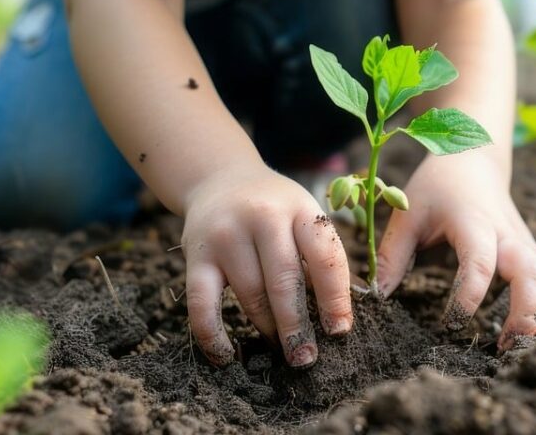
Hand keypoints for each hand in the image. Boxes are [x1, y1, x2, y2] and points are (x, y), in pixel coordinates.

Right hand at [181, 163, 351, 366]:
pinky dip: (212, 334)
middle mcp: (263, 217)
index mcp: (299, 208)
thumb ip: (321, 258)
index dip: (335, 297)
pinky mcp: (196, 254)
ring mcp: (226, 235)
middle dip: (297, 326)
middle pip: (284, 281)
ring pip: (250, 294)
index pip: (324, 256)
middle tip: (306, 357)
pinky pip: (202, 303)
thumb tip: (338, 318)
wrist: (219, 178)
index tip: (339, 331)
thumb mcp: (304, 216)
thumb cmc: (275, 209)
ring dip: (267, 328)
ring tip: (281, 348)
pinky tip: (226, 356)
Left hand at [375, 153, 535, 349]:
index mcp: (473, 222)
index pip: (480, 261)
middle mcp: (507, 233)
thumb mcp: (407, 213)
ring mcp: (525, 241)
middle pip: (531, 272)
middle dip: (525, 312)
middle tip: (506, 347)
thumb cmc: (437, 187)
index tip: (452, 324)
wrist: (473, 158)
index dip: (470, 295)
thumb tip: (377, 297)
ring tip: (534, 345)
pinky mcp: (533, 249)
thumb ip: (392, 255)